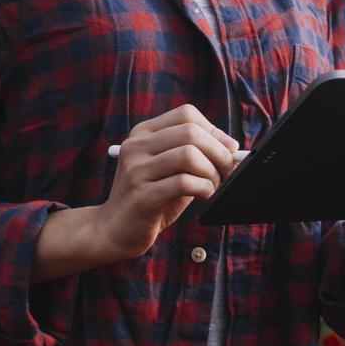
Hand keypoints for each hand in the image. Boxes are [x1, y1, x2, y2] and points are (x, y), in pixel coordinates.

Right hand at [94, 103, 239, 259]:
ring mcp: (136, 170)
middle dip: (218, 153)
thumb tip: (231, 147)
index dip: (214, 131)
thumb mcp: (168, 170)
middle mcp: (136, 146)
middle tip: (226, 171)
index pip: (186, 115)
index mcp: (142, 134)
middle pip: (191, 132)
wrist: (113, 230)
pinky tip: (203, 196)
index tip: (226, 150)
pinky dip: (204, 188)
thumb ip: (194, 156)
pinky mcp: (142, 195)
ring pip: (189, 155)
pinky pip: (184, 182)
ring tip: (212, 186)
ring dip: (211, 172)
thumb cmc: (149, 199)